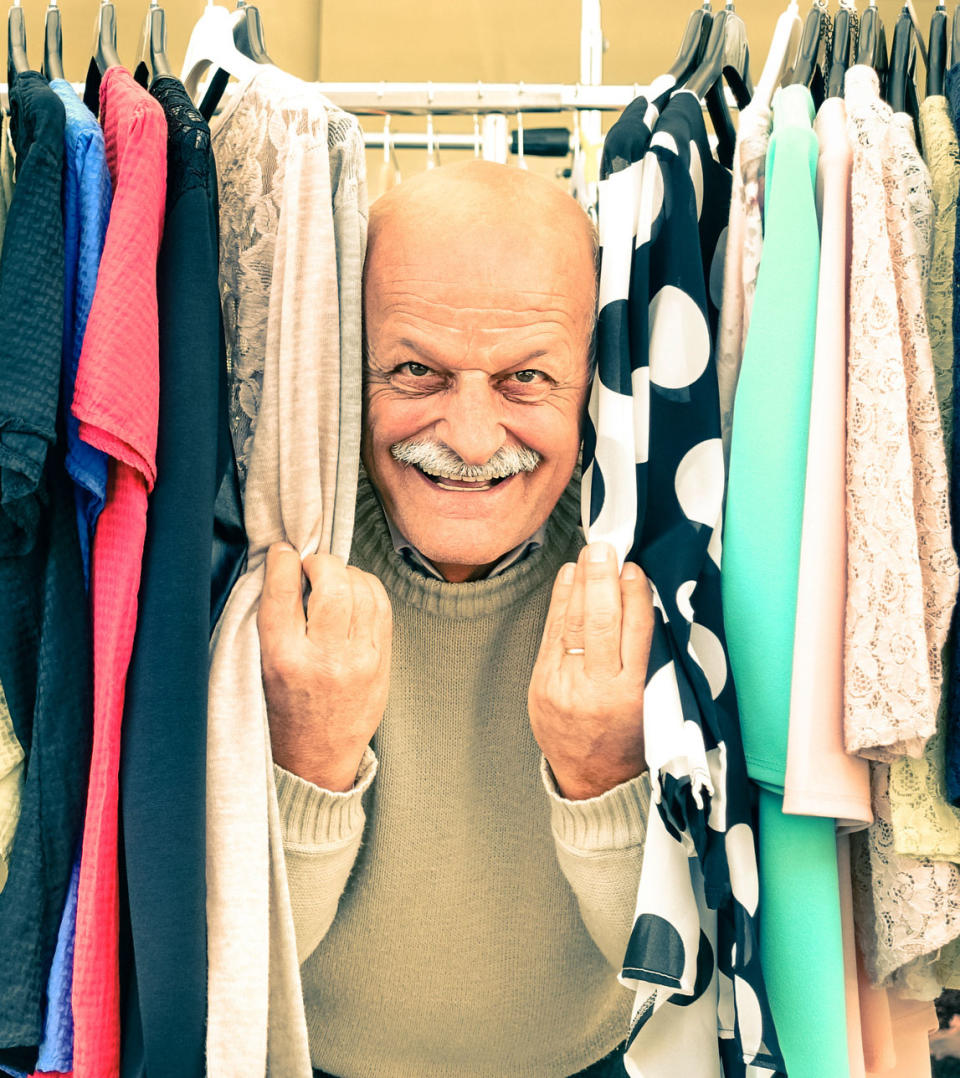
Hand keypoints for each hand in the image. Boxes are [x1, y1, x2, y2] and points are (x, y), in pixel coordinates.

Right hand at [257, 543, 392, 791]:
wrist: (317, 758)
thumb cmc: (283, 708)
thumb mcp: (261, 667)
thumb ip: (272, 618)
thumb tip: (284, 562)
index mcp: (283, 660)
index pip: (282, 594)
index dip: (282, 561)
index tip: (283, 552)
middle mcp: (325, 659)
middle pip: (332, 585)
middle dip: (321, 562)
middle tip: (311, 565)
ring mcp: (360, 661)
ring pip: (363, 590)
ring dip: (346, 572)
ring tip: (332, 578)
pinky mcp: (382, 663)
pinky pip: (382, 606)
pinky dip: (368, 588)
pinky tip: (354, 591)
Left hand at [528, 542, 653, 799]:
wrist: (592, 780)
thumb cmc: (632, 739)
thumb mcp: (654, 706)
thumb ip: (648, 659)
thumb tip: (642, 600)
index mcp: (633, 696)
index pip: (635, 635)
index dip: (635, 597)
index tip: (635, 570)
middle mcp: (595, 689)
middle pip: (598, 624)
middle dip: (601, 582)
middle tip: (604, 548)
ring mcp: (563, 686)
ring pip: (572, 626)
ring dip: (580, 585)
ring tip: (588, 555)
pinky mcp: (541, 683)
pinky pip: (551, 635)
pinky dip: (560, 603)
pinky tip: (568, 578)